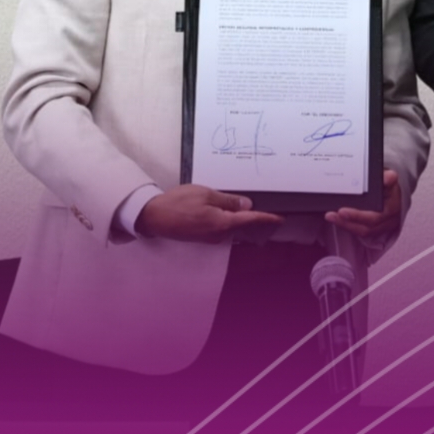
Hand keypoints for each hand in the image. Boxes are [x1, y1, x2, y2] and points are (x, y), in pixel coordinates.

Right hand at [134, 184, 282, 242]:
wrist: (153, 217)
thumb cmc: (178, 202)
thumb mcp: (206, 195)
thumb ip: (228, 201)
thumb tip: (247, 206)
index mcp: (222, 224)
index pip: (250, 220)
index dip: (266, 218)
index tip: (280, 218)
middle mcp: (218, 235)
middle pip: (242, 226)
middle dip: (254, 218)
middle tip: (267, 209)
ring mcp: (210, 238)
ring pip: (231, 228)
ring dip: (239, 219)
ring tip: (248, 208)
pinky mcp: (202, 237)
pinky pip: (221, 229)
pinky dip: (228, 221)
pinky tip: (227, 212)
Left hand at [326, 169, 402, 240]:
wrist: (394, 196)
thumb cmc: (390, 187)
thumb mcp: (392, 179)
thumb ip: (389, 177)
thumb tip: (389, 177)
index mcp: (393, 207)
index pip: (377, 214)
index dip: (359, 215)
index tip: (342, 211)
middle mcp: (388, 220)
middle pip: (368, 225)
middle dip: (349, 220)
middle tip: (333, 213)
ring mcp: (381, 227)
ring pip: (363, 230)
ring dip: (345, 224)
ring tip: (330, 216)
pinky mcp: (373, 229)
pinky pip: (359, 231)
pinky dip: (347, 225)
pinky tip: (336, 218)